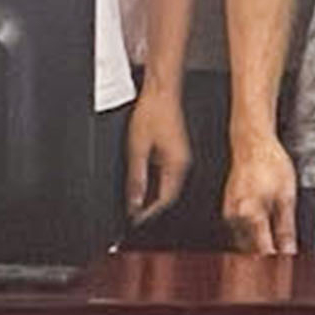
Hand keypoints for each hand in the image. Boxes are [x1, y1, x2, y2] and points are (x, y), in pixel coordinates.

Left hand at [122, 85, 189, 224]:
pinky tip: (143, 185)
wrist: (161, 93)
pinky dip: (154, 184)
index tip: (135, 221)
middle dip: (150, 208)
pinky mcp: (175, 152)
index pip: (165, 199)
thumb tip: (134, 200)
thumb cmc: (152, 114)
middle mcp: (182, 164)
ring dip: (152, 196)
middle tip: (133, 215)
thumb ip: (136, 177)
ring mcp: (180, 158)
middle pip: (167, 195)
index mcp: (177, 165)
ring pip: (167, 186)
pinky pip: (166, 175)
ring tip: (135, 203)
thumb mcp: (137, 148)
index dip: (149, 213)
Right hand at [219, 132, 299, 255]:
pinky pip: (237, 230)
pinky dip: (249, 236)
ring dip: (255, 248)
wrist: (252, 143)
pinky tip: (260, 232)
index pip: (262, 251)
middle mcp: (235, 217)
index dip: (275, 262)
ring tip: (272, 248)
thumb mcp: (287, 197)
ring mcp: (228, 212)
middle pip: (250, 250)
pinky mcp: (227, 208)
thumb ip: (286, 228)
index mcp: (251, 215)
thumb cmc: (271, 164)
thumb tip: (288, 250)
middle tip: (279, 263)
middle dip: (264, 258)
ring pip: (242, 242)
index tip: (285, 269)